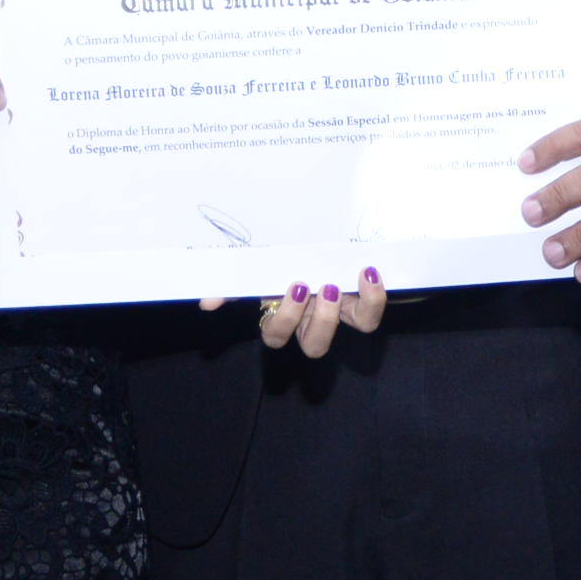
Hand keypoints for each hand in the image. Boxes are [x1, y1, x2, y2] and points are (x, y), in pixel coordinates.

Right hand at [200, 266, 388, 357]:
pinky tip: (368, 272)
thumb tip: (207, 304)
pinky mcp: (365, 302)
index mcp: (286, 312)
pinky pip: (371, 315)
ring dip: (343, 313)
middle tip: (318, 288)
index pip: (276, 334)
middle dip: (319, 322)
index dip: (283, 320)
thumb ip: (234, 285)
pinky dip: (373, 296)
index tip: (290, 287)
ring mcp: (342, 312)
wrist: (323, 233)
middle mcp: (314, 319)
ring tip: (337, 282)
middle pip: (315, 346)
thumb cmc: (287, 252)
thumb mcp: (261, 264)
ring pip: (354, 331)